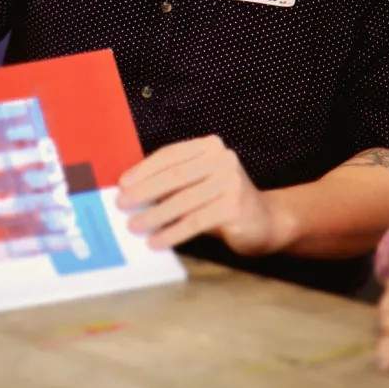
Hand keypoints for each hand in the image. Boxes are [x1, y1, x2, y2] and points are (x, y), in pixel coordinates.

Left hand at [116, 135, 282, 254]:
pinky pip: (195, 221)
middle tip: (122, 205)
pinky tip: (156, 241)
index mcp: (210, 146)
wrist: (266, 221)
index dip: (144, 169)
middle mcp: (223, 159)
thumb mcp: (199, 184)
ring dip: (154, 215)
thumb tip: (132, 192)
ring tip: (134, 226)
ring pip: (183, 200)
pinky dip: (172, 233)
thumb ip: (173, 182)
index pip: (171, 154)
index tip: (122, 183)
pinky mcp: (234, 206)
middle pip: (175, 176)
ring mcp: (231, 182)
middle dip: (144, 191)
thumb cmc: (223, 202)